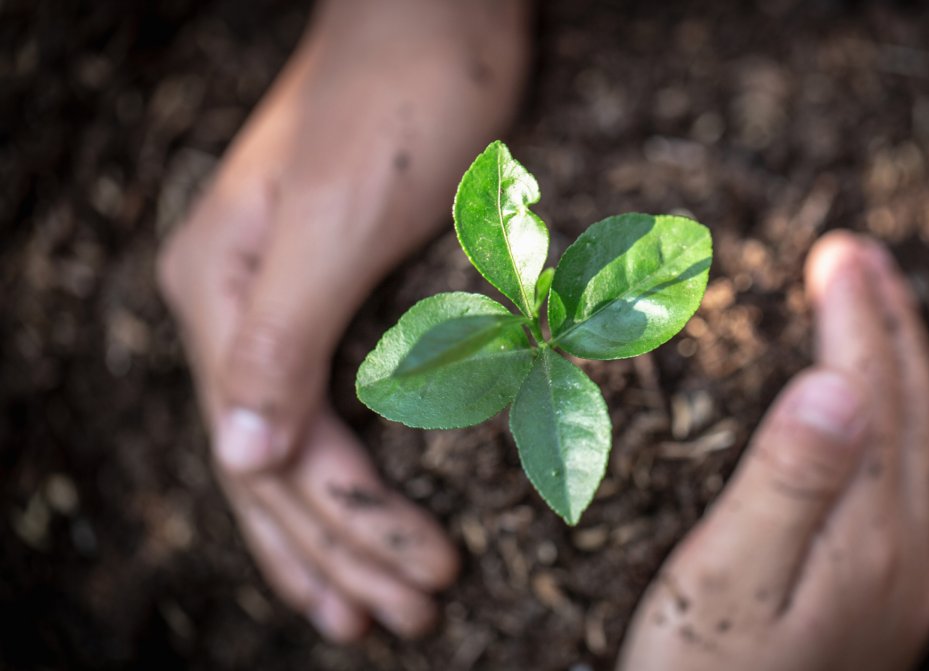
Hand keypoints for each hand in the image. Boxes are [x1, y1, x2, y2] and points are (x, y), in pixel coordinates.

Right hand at [157, 0, 529, 641]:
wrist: (436, 22)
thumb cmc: (402, 104)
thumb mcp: (338, 221)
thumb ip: (278, 339)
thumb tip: (238, 462)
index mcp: (221, 297)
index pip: (275, 454)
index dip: (348, 530)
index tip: (422, 584)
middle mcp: (234, 311)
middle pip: (275, 470)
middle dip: (343, 553)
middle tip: (408, 621)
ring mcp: (276, 305)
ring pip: (294, 451)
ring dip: (339, 536)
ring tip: (381, 606)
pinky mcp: (327, 296)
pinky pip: (323, 408)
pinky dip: (348, 474)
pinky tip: (364, 515)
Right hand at [618, 232, 928, 669]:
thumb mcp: (727, 582)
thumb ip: (786, 484)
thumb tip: (835, 384)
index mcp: (865, 535)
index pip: (870, 397)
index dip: (855, 320)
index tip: (836, 253)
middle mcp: (901, 551)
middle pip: (908, 410)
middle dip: (885, 324)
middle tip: (854, 254)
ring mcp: (899, 577)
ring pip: (919, 443)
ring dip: (903, 366)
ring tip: (890, 310)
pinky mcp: (879, 595)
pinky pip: (915, 483)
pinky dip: (920, 429)